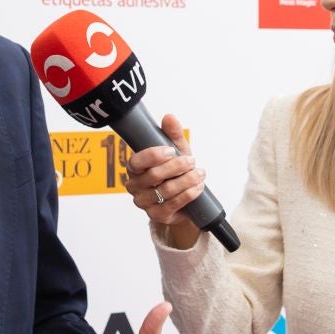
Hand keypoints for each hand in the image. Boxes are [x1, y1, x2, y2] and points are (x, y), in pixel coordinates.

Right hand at [121, 113, 205, 249]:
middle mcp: (135, 186)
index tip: (171, 151)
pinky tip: (198, 187)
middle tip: (192, 161)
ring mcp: (144, 203)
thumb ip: (172, 134)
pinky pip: (173, 205)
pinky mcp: (157, 216)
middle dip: (176, 167)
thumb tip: (169, 117)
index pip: (136, 162)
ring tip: (200, 173)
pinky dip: (188, 194)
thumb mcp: (176, 151)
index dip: (153, 156)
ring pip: (165, 191)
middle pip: (154, 176)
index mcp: (134, 168)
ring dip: (186, 180)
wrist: (184, 199)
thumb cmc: (176, 172)